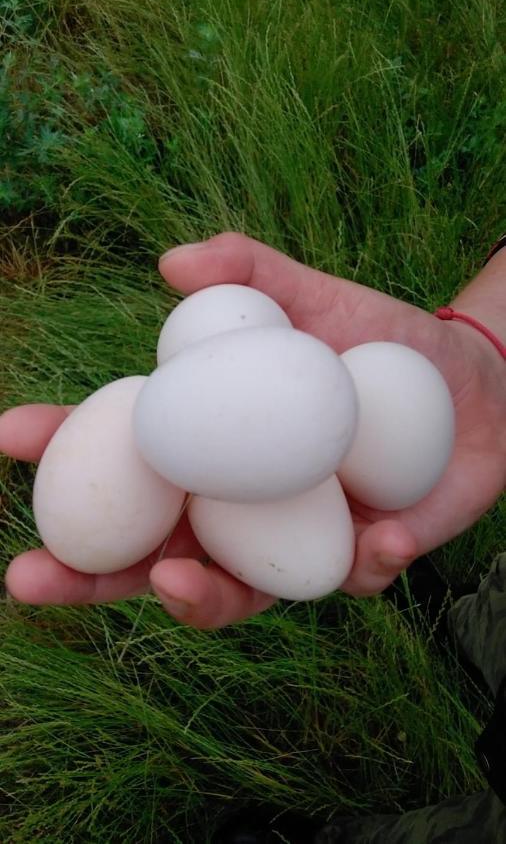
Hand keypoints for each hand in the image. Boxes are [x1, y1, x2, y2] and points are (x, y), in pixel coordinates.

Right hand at [1, 233, 503, 625]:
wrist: (474, 381)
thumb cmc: (382, 342)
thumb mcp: (312, 296)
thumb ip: (248, 273)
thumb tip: (170, 263)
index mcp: (219, 449)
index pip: (128, 460)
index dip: (62, 454)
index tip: (9, 436)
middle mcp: (245, 508)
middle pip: (153, 551)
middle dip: (87, 575)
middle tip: (27, 579)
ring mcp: (302, 542)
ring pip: (238, 592)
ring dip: (199, 598)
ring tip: (172, 581)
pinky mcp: (371, 559)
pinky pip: (356, 575)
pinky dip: (363, 562)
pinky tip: (378, 538)